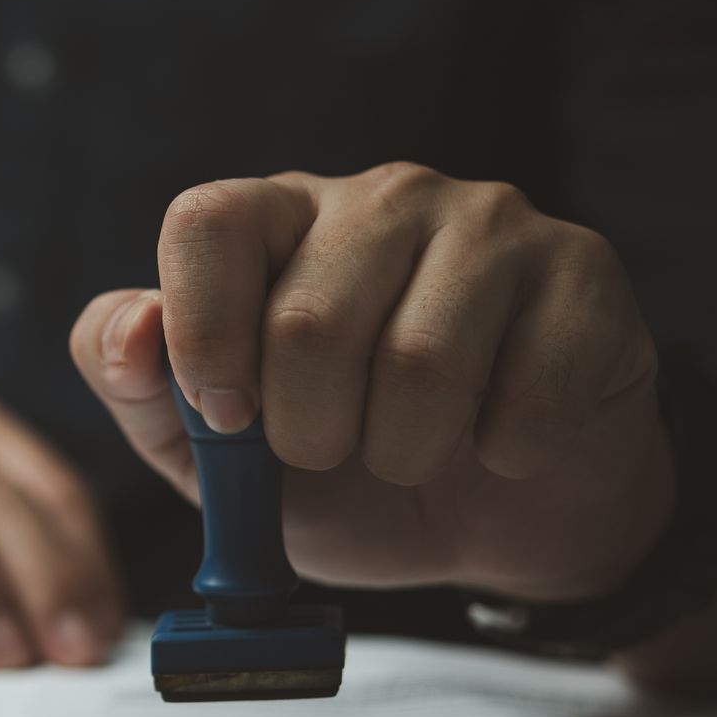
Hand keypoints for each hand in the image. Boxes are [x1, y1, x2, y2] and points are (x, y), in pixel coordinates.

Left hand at [69, 164, 675, 602]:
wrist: (498, 520)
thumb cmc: (345, 474)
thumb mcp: (214, 456)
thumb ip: (143, 392)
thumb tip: (133, 334)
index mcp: (278, 218)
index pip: (208, 220)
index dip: (205, 336)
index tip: (229, 421)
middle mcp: (381, 196)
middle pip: (308, 319)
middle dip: (309, 433)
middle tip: (336, 454)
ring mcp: (490, 223)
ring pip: (420, 361)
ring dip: (406, 453)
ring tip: (414, 453)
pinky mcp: (583, 272)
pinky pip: (525, 394)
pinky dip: (502, 454)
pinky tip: (501, 444)